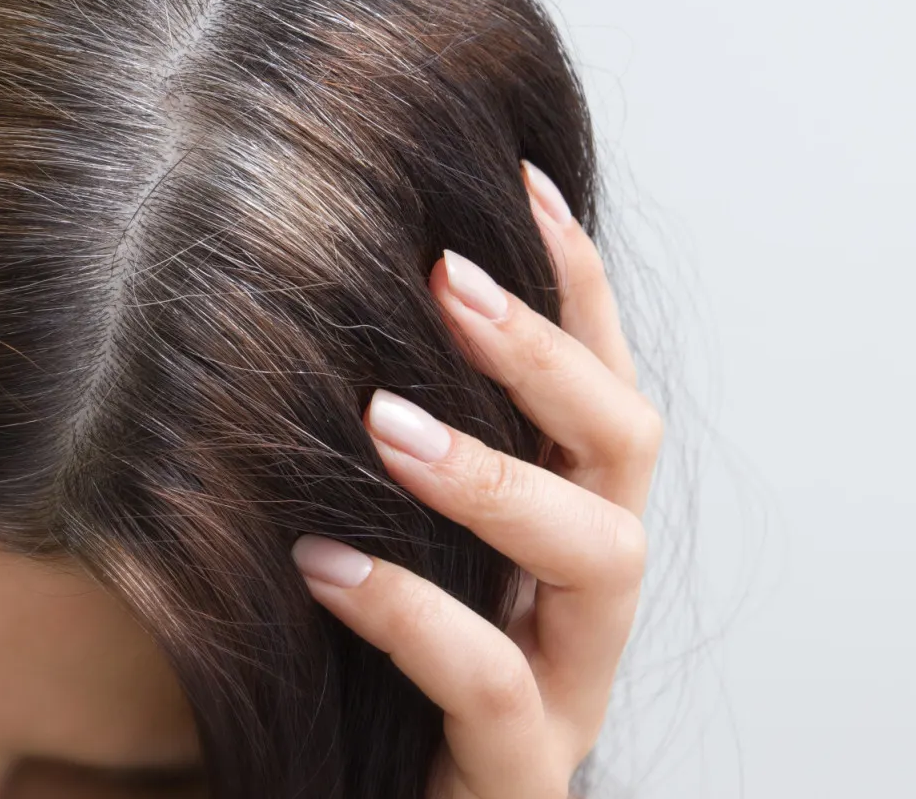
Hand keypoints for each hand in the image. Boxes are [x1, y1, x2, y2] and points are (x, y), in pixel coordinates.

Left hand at [291, 160, 661, 798]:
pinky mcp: (518, 772)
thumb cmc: (346, 663)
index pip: (594, 379)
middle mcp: (584, 595)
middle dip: (545, 353)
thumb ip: (369, 437)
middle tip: (443, 275)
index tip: (513, 175)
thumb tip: (290, 288)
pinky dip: (415, 615)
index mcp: (558, 522)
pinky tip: (325, 564)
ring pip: (601, 557)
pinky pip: (491, 687)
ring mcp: (567, 687)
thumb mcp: (368, 528)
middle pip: (625, 448)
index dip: (571, 280)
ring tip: (380, 419)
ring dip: (496, 473)